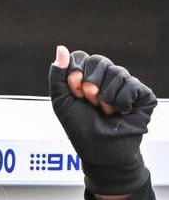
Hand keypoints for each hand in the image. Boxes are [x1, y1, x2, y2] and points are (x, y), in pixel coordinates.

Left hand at [49, 45, 156, 195]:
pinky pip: (132, 85)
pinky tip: (121, 113)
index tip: (75, 93)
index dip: (75, 75)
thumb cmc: (80, 130)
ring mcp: (126, 85)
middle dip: (90, 85)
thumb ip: (58, 75)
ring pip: (117, 72)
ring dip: (105, 97)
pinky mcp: (142, 94)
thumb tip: (61, 48)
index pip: (81, 58)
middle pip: (99, 60)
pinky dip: (122, 101)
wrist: (100, 152)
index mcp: (87, 78)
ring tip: (105, 112)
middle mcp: (107, 78)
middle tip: (90, 103)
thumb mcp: (62, 103)